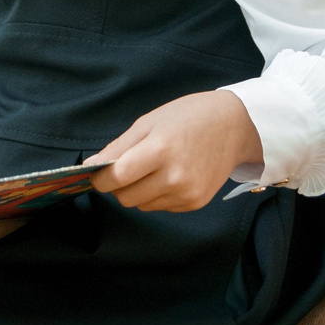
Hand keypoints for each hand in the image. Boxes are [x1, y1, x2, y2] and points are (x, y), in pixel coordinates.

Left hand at [86, 90, 263, 212]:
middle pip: (126, 197)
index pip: (116, 178)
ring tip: (154, 167)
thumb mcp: (148, 122)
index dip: (100, 178)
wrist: (234, 126)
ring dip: (139, 191)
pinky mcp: (196, 202)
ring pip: (142, 205)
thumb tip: (90, 167)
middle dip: (118, 185)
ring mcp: (187, 193)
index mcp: (160, 150)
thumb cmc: (187, 117)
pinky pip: (161, 207)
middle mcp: (175, 176)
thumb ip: (118, 147)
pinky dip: (158, 195)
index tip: (97, 174)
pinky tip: (170, 175)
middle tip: (127, 167)